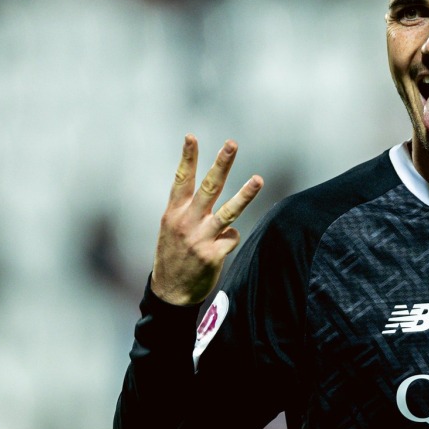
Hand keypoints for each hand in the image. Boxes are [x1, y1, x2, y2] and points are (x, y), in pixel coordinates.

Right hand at [151, 135, 262, 304]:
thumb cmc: (173, 254)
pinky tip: (219, 248)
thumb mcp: (170, 228)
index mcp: (173, 213)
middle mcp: (186, 222)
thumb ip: (187, 209)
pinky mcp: (212, 255)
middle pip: (208, 187)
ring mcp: (200, 238)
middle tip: (231, 144)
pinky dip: (230, 240)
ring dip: (245, 195)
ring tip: (259, 179)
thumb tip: (208, 188)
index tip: (191, 136)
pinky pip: (232, 238)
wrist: (170, 292)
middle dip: (221, 164)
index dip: (187, 158)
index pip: (181, 180)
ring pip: (228, 212)